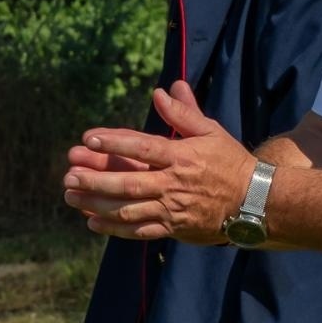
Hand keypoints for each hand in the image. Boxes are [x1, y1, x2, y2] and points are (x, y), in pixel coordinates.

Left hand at [63, 80, 256, 244]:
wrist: (253, 201)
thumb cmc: (229, 161)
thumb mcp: (210, 131)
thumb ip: (183, 113)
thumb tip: (162, 91)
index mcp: (181, 156)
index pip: (143, 147)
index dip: (114, 143)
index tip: (88, 138)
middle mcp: (174, 184)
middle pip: (129, 183)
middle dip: (95, 180)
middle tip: (68, 175)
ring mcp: (172, 209)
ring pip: (128, 209)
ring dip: (97, 204)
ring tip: (71, 197)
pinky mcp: (173, 228)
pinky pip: (139, 230)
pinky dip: (114, 229)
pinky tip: (92, 222)